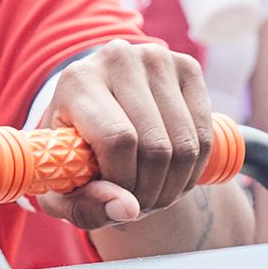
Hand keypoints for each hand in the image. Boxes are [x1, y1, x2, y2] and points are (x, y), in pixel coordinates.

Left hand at [34, 39, 213, 230]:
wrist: (96, 108)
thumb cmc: (72, 151)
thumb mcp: (62, 185)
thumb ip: (84, 206)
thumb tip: (129, 209)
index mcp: (78, 82)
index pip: (118, 139)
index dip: (125, 182)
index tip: (119, 200)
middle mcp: (118, 59)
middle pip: (155, 146)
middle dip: (152, 192)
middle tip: (140, 206)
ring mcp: (157, 59)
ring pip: (184, 144)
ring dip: (175, 186)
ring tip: (155, 196)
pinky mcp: (188, 67)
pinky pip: (204, 135)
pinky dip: (194, 169)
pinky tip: (175, 177)